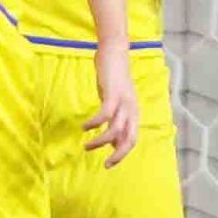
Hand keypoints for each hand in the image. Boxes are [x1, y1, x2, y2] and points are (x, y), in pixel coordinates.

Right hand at [83, 45, 137, 167]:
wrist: (114, 52)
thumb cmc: (113, 78)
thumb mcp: (116, 102)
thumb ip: (115, 119)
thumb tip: (112, 141)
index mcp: (133, 112)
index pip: (132, 139)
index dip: (122, 153)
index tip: (109, 163)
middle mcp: (131, 109)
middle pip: (129, 139)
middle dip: (119, 155)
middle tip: (105, 165)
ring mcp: (123, 102)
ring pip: (115, 129)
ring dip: (101, 141)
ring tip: (87, 146)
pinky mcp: (113, 93)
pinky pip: (105, 114)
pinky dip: (94, 123)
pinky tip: (84, 127)